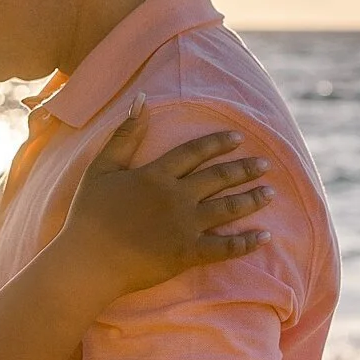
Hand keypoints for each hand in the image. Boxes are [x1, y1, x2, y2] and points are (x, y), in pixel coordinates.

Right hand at [62, 117, 271, 296]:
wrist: (89, 260)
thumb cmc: (89, 214)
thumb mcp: (101, 167)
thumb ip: (124, 135)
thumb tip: (142, 99)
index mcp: (157, 175)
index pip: (194, 152)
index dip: (217, 143)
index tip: (238, 138)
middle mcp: (177, 197)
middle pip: (218, 178)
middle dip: (244, 169)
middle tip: (265, 164)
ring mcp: (185, 226)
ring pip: (228, 208)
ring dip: (252, 199)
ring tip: (271, 193)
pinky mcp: (187, 254)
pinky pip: (224, 248)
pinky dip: (246, 243)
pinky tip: (264, 237)